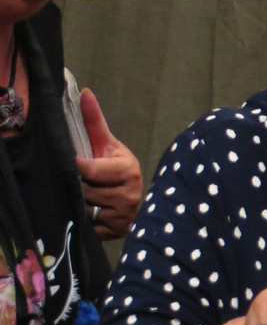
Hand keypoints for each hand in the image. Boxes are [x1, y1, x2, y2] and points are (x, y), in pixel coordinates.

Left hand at [75, 88, 142, 239]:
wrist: (133, 199)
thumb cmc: (116, 168)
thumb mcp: (107, 145)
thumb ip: (94, 121)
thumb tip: (85, 92)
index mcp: (128, 169)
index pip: (91, 169)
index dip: (78, 167)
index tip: (76, 163)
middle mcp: (130, 193)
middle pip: (85, 191)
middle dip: (80, 187)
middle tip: (85, 183)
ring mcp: (124, 215)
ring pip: (85, 209)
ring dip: (81, 203)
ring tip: (88, 196)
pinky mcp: (116, 232)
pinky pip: (89, 227)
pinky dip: (86, 221)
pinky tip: (93, 213)